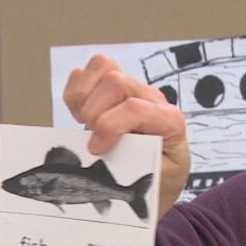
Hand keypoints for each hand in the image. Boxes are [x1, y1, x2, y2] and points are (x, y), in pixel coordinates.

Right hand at [64, 54, 190, 218]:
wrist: (163, 173)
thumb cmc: (161, 175)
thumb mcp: (158, 179)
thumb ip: (138, 167)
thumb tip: (112, 155)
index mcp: (169, 120)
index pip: (135, 108)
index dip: (109, 126)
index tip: (98, 148)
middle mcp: (151, 99)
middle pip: (116, 81)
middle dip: (94, 111)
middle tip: (93, 138)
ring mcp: (133, 90)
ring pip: (103, 66)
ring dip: (83, 97)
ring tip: (86, 123)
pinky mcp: (114, 89)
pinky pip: (89, 72)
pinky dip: (76, 93)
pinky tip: (82, 116)